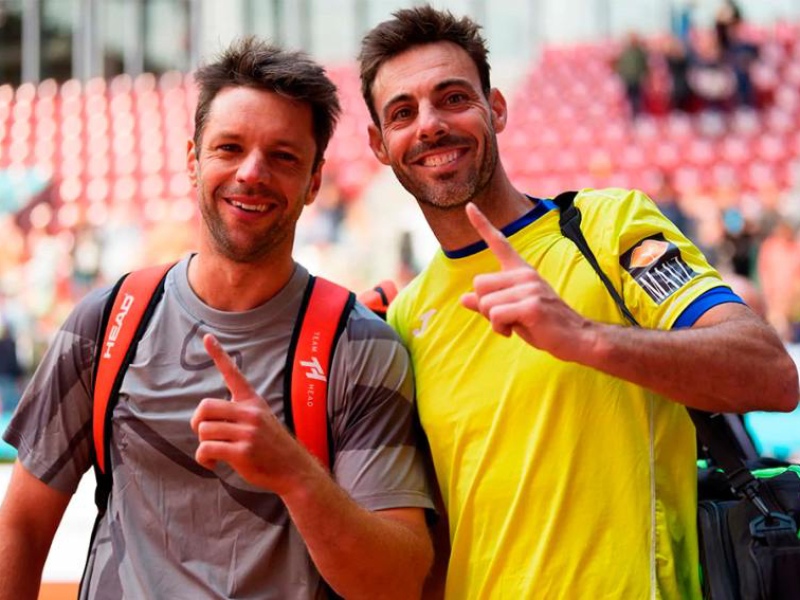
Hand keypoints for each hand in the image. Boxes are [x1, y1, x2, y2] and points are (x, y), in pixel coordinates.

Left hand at [190, 334, 312, 492]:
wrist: (294, 469)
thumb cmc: (272, 446)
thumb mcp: (262, 420)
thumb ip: (239, 413)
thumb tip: (206, 419)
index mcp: (253, 402)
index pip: (233, 374)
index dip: (218, 354)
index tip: (207, 336)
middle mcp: (250, 413)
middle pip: (205, 407)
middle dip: (197, 422)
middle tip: (204, 433)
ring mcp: (247, 432)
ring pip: (204, 431)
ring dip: (204, 444)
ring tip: (215, 452)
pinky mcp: (242, 452)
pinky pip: (206, 449)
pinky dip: (204, 458)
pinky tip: (213, 463)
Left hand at [460, 203, 592, 360]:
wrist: (576, 338)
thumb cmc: (543, 325)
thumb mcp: (513, 312)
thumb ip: (489, 304)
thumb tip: (463, 299)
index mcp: (521, 271)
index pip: (499, 243)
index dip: (482, 224)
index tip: (469, 205)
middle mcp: (525, 274)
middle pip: (479, 283)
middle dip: (484, 306)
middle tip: (506, 316)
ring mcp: (529, 288)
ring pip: (485, 303)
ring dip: (493, 320)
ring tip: (514, 324)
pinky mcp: (531, 305)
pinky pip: (495, 316)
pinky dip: (499, 328)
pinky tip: (514, 331)